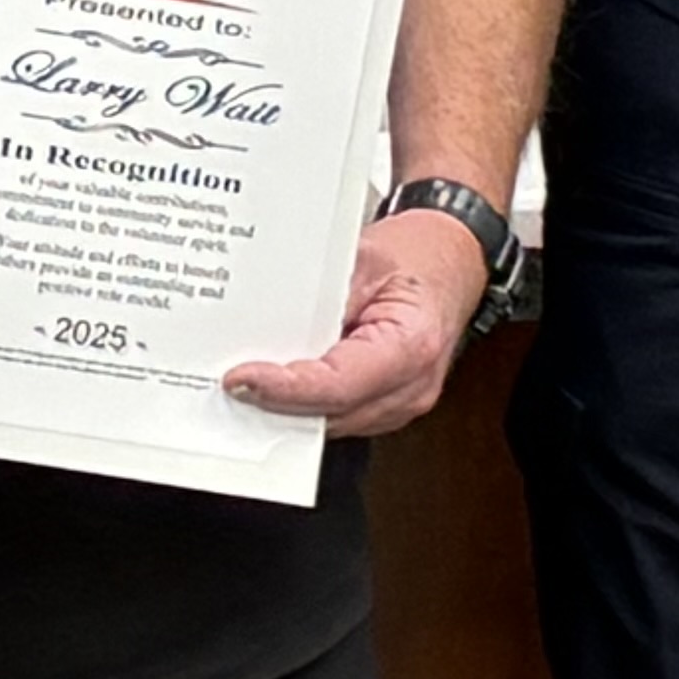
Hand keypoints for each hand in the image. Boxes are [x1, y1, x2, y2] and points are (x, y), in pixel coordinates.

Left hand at [223, 207, 488, 440]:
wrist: (451, 261)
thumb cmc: (418, 257)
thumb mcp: (363, 256)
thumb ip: (322, 295)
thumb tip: (272, 327)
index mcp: (413, 346)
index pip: (339, 385)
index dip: (286, 388)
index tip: (241, 379)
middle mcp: (412, 387)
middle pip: (330, 412)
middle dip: (276, 404)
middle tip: (227, 385)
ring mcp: (401, 403)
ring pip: (331, 422)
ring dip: (288, 408)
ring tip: (243, 384)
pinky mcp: (386, 406)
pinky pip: (338, 415)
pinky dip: (305, 404)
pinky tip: (275, 386)